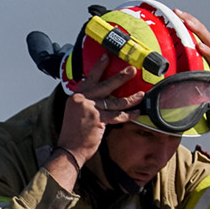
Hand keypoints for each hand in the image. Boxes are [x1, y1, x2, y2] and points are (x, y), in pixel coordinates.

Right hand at [51, 51, 136, 188]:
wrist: (68, 151)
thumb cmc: (72, 135)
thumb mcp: (74, 114)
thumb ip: (86, 104)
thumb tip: (102, 98)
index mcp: (75, 98)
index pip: (88, 79)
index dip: (98, 68)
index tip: (106, 57)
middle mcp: (81, 100)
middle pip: (105, 85)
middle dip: (121, 77)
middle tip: (132, 70)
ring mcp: (90, 109)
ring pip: (115, 101)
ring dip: (130, 98)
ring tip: (140, 95)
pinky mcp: (98, 119)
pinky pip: (117, 115)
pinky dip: (128, 114)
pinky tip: (136, 112)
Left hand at [173, 9, 209, 131]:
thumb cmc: (207, 94)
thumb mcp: (190, 81)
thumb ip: (179, 74)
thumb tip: (156, 76)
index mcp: (204, 55)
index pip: (195, 35)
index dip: (186, 24)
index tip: (173, 14)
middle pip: (202, 34)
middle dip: (190, 21)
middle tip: (178, 12)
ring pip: (209, 42)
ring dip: (199, 31)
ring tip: (188, 22)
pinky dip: (207, 52)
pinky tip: (199, 46)